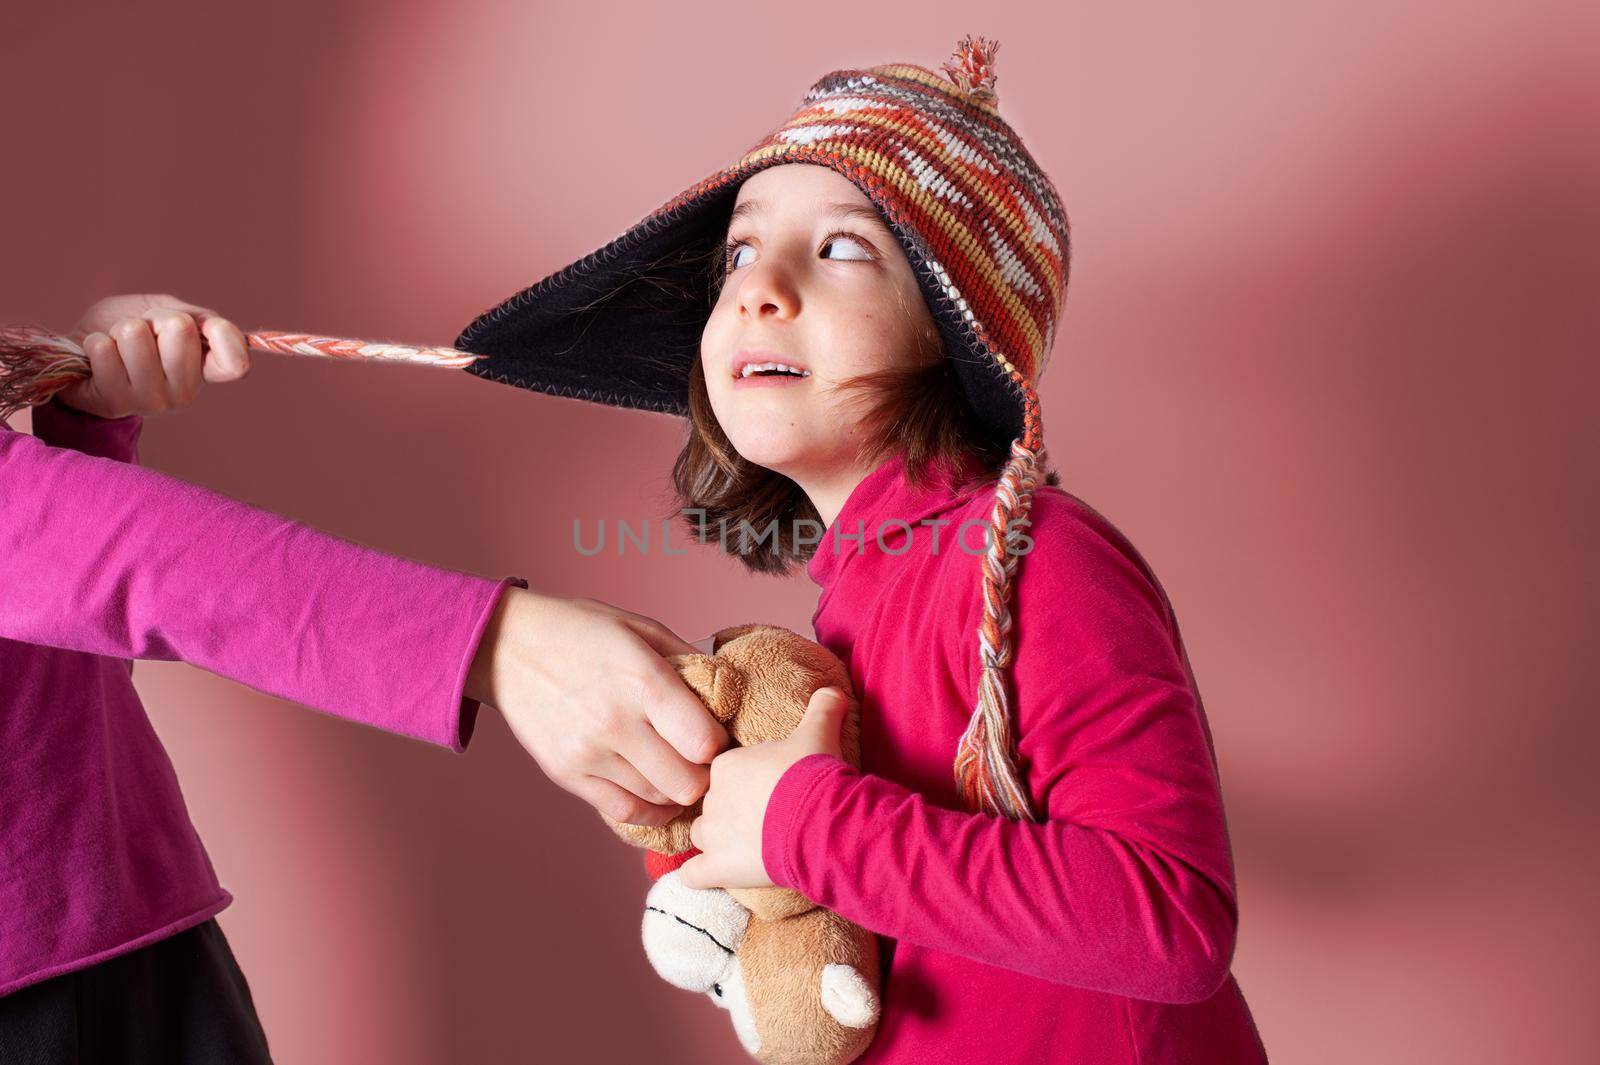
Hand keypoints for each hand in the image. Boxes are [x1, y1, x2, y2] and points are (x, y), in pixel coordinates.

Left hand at [58, 293, 250, 418]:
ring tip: (118, 346)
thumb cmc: (132, 330)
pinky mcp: (113, 404)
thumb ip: (199, 319)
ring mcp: (151, 402)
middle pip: (179, 328)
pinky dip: (95, 342)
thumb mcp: (169, 313)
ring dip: (119, 330)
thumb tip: (216, 328)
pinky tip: (97, 357)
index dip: (220, 334)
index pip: (236, 364)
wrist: (81, 351)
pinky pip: (103, 349)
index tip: (195, 324)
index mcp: (205, 372)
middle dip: (152, 318)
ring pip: (135, 335)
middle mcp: (185, 394)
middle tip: (143, 334)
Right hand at [466, 589, 731, 826]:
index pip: (704, 743)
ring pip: (659, 800)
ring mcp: (587, 753)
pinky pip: (623, 812)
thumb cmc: (581, 631)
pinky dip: (650, 810)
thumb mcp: (641, 628)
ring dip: (679, 793)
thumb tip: (728, 692)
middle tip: (706, 762)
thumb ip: (688, 662)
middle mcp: (615, 722)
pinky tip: (659, 794)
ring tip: (683, 772)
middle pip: (687, 783)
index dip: (721, 744)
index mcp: (642, 680)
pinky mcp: (566, 775)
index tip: (718, 735)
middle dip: (706, 775)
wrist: (505, 646)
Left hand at [678, 686, 849, 889]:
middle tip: (764, 816)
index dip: (745, 781)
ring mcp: (712, 835)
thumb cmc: (813, 774)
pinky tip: (711, 875)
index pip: (725, 772)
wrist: (820, 821)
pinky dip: (699, 875)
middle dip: (732, 810)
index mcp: (727, 764)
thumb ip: (823, 708)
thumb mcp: (820, 733)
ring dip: (716, 840)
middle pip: (714, 802)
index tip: (768, 788)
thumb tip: (834, 690)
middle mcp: (712, 797)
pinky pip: (692, 874)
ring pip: (700, 834)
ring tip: (745, 845)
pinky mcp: (718, 868)